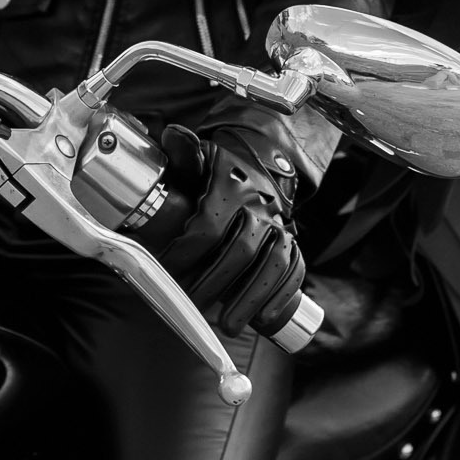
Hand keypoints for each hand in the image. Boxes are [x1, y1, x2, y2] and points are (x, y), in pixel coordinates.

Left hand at [152, 121, 306, 338]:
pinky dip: (281, 296)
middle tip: (192, 306)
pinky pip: (294, 270)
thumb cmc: (220, 170)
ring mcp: (280, 226)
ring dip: (250, 299)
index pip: (209, 226)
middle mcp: (261, 207)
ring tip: (228, 326)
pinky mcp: (292, 242)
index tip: (166, 273)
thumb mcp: (201, 157)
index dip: (186, 253)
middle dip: (215, 283)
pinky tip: (266, 319)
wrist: (262, 165)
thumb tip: (171, 134)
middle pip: (240, 251)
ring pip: (271, 265)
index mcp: (232, 186)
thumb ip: (184, 152)